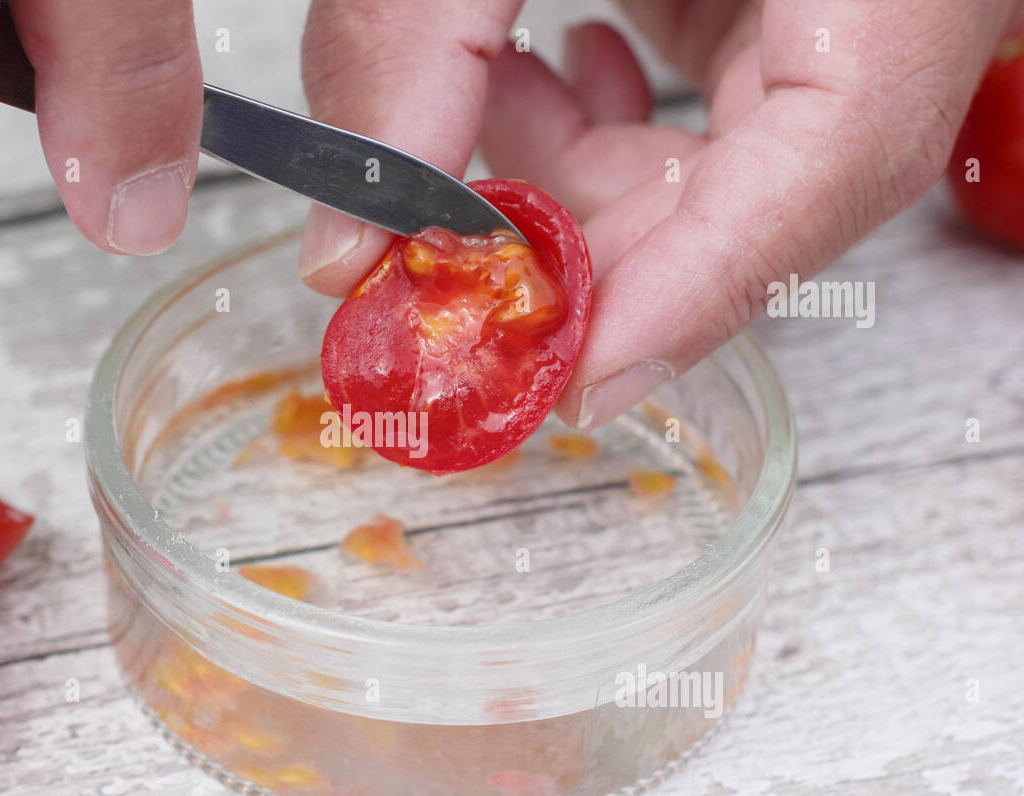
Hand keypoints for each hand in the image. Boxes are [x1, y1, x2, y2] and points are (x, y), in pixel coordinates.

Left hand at [299, 0, 1023, 428]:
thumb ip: (414, 38)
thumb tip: (345, 237)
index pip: (827, 172)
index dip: (691, 298)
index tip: (569, 378)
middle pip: (758, 196)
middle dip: (587, 235)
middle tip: (454, 245)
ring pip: (721, 161)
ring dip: (574, 167)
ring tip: (479, 112)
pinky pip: (708, 99)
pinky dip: (600, 107)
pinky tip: (544, 62)